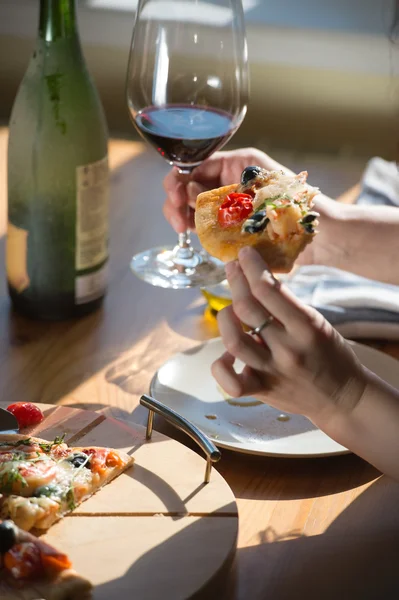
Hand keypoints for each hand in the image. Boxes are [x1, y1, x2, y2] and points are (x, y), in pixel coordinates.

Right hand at [162, 148, 291, 232]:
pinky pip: (205, 225)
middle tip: (177, 218)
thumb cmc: (298, 204)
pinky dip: (195, 228)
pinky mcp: (231, 228)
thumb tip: (190, 188)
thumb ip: (224, 185)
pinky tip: (192, 234)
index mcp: (237, 164)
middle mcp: (230, 182)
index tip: (174, 195)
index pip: (198, 165)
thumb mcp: (259, 184)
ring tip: (182, 228)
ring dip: (181, 215)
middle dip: (176, 199)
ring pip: (193, 206)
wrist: (320, 235)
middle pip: (189, 185)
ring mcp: (229, 206)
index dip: (180, 178)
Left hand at [211, 247, 366, 426]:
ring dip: (225, 317)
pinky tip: (227, 355)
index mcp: (306, 326)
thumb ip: (286, 306)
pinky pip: (230, 382)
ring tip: (229, 309)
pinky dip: (221, 366)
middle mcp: (287, 348)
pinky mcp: (261, 390)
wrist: (342, 398)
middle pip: (246, 308)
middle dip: (235, 281)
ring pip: (233, 340)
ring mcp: (272, 371)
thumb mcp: (316, 323)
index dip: (251, 267)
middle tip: (232, 268)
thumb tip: (256, 278)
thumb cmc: (329, 354)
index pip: (268, 289)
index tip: (245, 254)